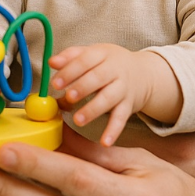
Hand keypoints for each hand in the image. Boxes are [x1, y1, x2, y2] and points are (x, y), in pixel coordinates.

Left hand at [50, 44, 165, 145]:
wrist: (142, 73)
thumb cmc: (109, 63)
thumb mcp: (92, 53)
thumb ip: (70, 57)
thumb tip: (51, 62)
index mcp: (102, 54)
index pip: (85, 60)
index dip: (70, 71)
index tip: (55, 83)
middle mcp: (115, 70)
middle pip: (99, 77)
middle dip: (82, 87)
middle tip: (68, 97)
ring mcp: (123, 88)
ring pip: (109, 98)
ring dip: (93, 109)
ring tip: (78, 120)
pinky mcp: (129, 105)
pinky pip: (121, 118)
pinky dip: (113, 130)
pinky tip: (105, 142)